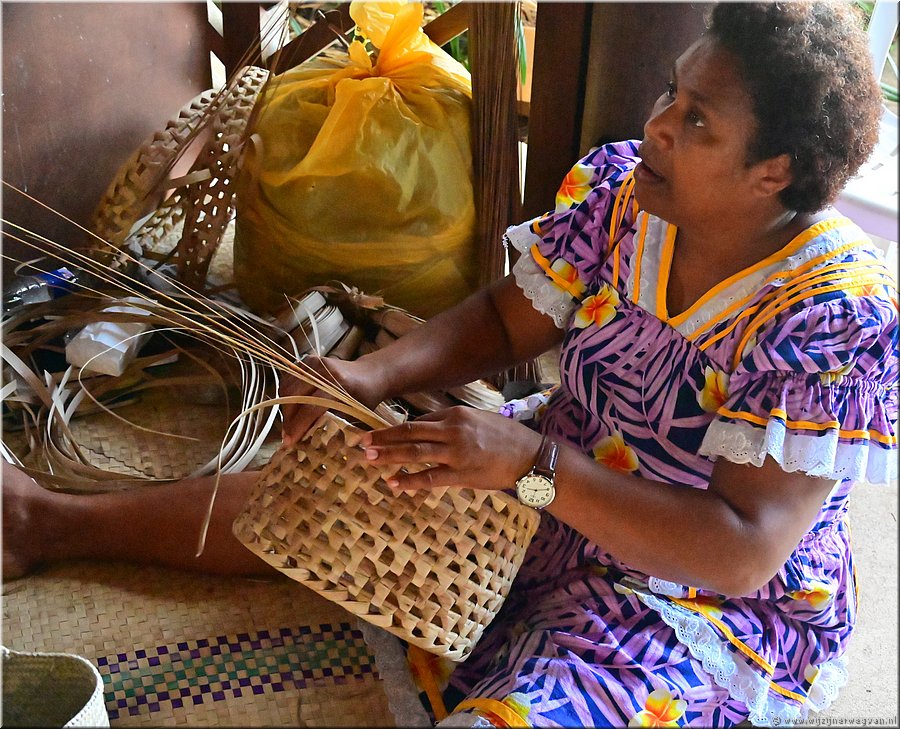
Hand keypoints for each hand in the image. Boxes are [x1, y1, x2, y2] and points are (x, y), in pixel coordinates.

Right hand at [279, 355, 383, 444]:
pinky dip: (287, 396)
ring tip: (289, 424)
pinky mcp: (308, 360)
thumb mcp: (355, 414)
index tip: (290, 442)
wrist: (369, 373)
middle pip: (293, 397)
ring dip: (285, 408)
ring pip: (286, 388)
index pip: (310, 408)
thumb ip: (334, 425)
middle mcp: (324, 370)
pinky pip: (288, 381)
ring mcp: (314, 362)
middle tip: (287, 436)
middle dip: (287, 419)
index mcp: (339, 384)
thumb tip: (307, 443)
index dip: (298, 427)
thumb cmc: (365, 397)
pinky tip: (292, 410)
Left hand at [358, 406, 542, 491]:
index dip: (394, 428)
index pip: (418, 420)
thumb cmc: (505, 437)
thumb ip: (451, 424)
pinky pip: (429, 478)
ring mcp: (457, 453)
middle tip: (361, 442)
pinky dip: (409, 481)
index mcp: (456, 415)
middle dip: (383, 438)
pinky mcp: (462, 475)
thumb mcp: (477, 420)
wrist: (531, 457)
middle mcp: (453, 431)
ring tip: (369, 457)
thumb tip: (426, 428)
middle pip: (410, 432)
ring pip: (415, 452)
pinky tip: (392, 482)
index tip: (376, 432)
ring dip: (390, 455)